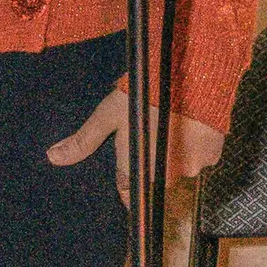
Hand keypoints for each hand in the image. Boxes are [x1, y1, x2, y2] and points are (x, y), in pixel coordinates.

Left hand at [47, 80, 226, 210]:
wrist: (190, 76)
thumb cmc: (145, 94)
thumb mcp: (109, 115)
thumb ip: (84, 141)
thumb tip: (53, 158)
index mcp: (137, 170)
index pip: (128, 190)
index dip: (126, 178)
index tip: (128, 162)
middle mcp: (166, 177)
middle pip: (155, 178)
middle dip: (151, 161)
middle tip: (150, 130)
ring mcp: (192, 167)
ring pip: (180, 166)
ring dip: (175, 152)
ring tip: (171, 123)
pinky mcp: (213, 156)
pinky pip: (202, 156)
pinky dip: (197, 144)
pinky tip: (191, 123)